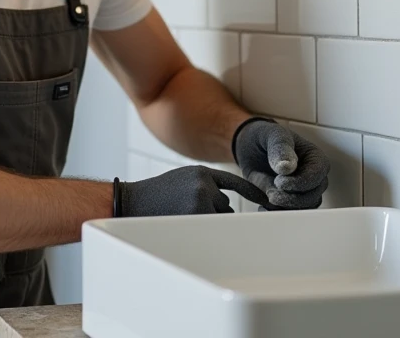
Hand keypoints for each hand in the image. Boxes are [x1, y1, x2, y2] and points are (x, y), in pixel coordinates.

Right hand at [116, 165, 269, 216]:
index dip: (252, 192)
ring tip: (180, 213)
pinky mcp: (194, 216)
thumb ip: (204, 184)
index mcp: (201, 172)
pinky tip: (181, 220)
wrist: (132, 201)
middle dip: (211, 210)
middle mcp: (204, 183)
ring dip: (204, 219)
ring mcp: (200, 200)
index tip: (267, 201)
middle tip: (186, 209)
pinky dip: (200, 227)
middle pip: (224, 204)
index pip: (234, 182)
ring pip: (216, 217)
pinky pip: (208, 226)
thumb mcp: (183, 178)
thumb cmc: (157, 193)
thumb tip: (226, 203)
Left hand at [232, 118, 329, 209]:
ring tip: (267, 197)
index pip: (318, 176)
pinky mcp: (289, 201)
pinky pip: (289, 214)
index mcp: (315, 158)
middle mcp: (313, 177)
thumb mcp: (272, 134)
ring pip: (303, 209)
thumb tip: (287, 167)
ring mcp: (302, 191)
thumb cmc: (266, 137)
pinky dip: (276, 214)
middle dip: (292, 199)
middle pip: (313, 196)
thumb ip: (280, 148)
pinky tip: (263, 207)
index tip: (280, 181)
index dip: (301, 182)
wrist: (251, 148)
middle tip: (271, 193)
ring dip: (285, 208)